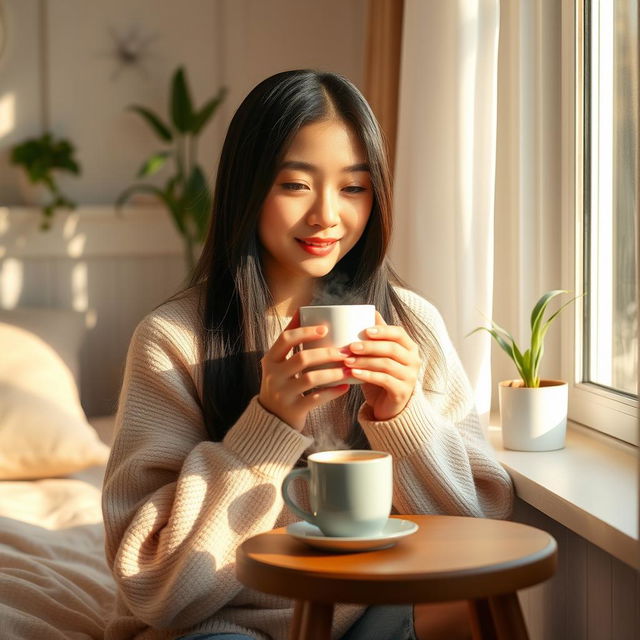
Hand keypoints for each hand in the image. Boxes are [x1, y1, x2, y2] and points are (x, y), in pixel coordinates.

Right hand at [258, 311, 350, 430]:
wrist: (272, 418)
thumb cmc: (282, 382)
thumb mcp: (278, 361)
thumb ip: (289, 340)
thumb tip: (302, 311)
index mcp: (271, 359)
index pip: (286, 339)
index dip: (305, 332)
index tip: (325, 329)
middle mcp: (273, 375)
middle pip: (302, 358)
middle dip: (327, 353)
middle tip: (346, 351)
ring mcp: (282, 393)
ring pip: (310, 379)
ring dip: (333, 373)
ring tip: (349, 369)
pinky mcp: (292, 409)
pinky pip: (316, 399)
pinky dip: (332, 392)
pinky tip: (345, 387)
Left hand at [343, 312, 420, 420]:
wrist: (387, 406)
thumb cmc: (381, 375)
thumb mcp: (379, 354)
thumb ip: (377, 336)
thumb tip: (371, 311)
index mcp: (409, 347)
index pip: (398, 333)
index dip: (383, 330)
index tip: (365, 330)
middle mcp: (414, 361)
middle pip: (391, 348)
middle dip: (369, 346)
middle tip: (351, 346)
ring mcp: (410, 377)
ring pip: (386, 364)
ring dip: (364, 361)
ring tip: (347, 360)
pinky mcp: (402, 392)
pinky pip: (384, 380)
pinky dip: (367, 375)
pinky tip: (353, 373)